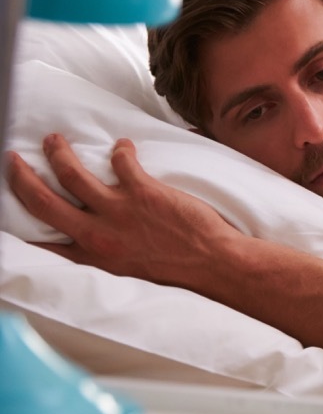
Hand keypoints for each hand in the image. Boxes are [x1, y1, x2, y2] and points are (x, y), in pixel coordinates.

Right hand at [5, 134, 238, 286]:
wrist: (212, 265)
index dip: (23, 221)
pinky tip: (123, 145)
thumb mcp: (127, 272)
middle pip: (44, 202)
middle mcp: (98, 235)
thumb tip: (88, 242)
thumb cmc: (176, 269)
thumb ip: (103, 256)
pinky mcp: (143, 192)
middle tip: (14, 159)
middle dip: (22, 177)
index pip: (44, 239)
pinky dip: (121, 149)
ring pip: (73, 174)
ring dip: (59, 153)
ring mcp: (118, 211)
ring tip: (54, 140)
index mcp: (93, 256)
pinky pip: (121, 161)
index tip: (10, 200)